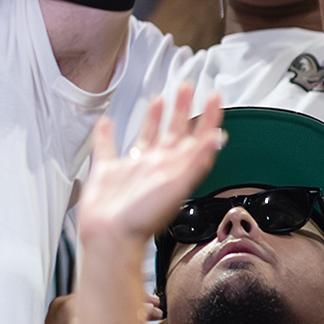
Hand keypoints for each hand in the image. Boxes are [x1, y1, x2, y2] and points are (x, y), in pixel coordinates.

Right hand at [78, 86, 224, 250]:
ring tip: (160, 99)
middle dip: (182, 108)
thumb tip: (217, 139)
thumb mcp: (177, 186)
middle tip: (187, 87)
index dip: (208, 116)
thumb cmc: (142, 219)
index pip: (198, 136)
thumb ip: (196, 161)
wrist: (111, 236)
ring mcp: (132, 168)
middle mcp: (156, 165)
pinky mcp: (108, 172)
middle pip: (174, 131)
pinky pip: (107, 147)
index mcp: (175, 167)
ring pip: (146, 135)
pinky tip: (107, 123)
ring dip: (154, 116)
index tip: (214, 97)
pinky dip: (106, 134)